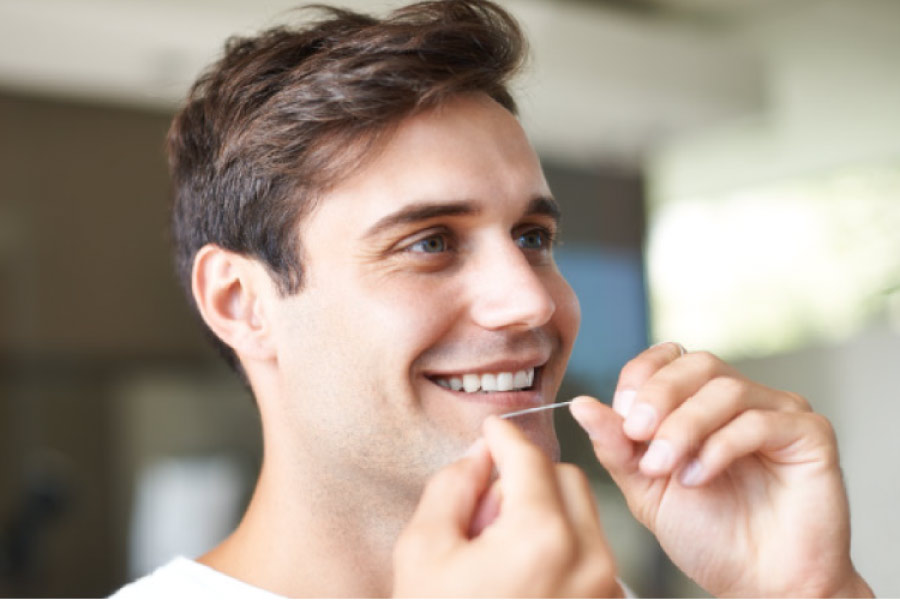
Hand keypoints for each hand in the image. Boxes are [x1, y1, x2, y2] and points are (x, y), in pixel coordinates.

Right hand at [393, 416, 620, 597]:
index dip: (504, 436)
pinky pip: (590, 554)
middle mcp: (587, 561)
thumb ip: (454, 485)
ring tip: (501, 551)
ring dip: (546, 510)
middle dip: (527, 477)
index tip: (491, 430)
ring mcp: (603, 591)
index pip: (529, 458)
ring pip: (584, 515)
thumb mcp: (423, 549)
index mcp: (540, 539)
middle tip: (486, 510)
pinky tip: (522, 576)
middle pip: (567, 478)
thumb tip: (481, 454)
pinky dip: (560, 546)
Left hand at [570, 343, 872, 597]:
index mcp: (700, 403)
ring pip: (725, 389)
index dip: (640, 377)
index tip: (621, 416)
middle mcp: (741, 399)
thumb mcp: (646, 488)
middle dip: (658, 397)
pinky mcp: (809, 434)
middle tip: (638, 436)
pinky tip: (699, 478)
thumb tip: (581, 405)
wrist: (761, 587)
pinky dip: (720, 446)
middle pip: (696, 364)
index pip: (668, 358)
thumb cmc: (709, 537)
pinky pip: (761, 421)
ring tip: (665, 469)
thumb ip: (616, 446)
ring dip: (684, 427)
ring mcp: (778, 412)